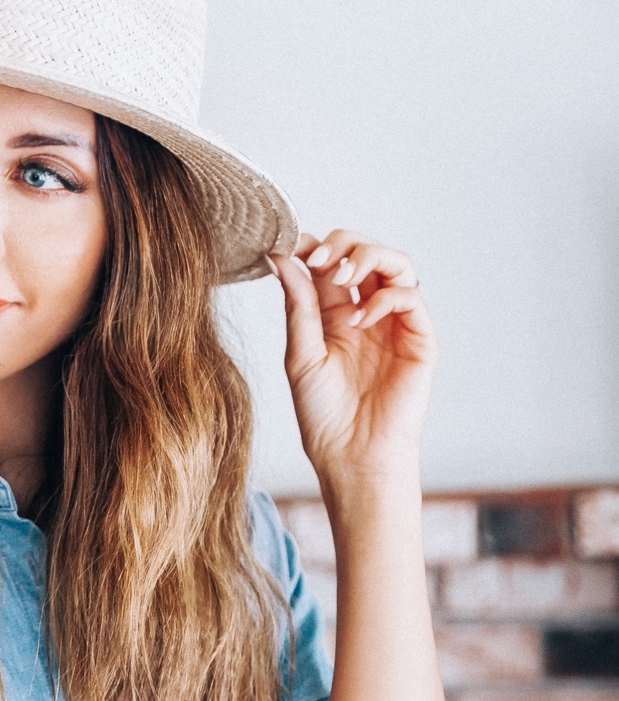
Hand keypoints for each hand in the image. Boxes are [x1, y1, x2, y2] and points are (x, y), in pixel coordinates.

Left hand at [269, 230, 436, 491]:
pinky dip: (385, 296)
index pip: (331, 261)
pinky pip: (410, 296)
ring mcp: (395, 323)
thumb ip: (298, 304)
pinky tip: (361, 319)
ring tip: (341, 279)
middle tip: (318, 259)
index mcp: (335, 314)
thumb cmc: (324, 415)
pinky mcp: (419, 338)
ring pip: (394, 262)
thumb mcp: (301, 353)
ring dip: (367, 258)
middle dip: (342, 244)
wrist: (352, 456)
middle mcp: (367, 312)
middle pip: (364, 251)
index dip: (314, 245)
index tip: (291, 244)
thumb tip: (281, 257)